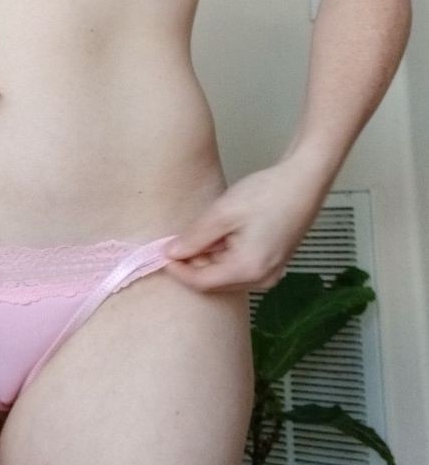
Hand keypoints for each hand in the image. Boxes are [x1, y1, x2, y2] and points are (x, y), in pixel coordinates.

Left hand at [162, 160, 327, 293]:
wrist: (304, 181)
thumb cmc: (268, 193)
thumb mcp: (223, 213)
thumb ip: (195, 237)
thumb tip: (172, 254)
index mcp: (249, 269)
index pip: (201, 283)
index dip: (178, 270)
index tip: (160, 254)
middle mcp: (262, 279)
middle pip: (214, 282)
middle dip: (193, 264)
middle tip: (177, 240)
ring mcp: (270, 273)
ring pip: (226, 275)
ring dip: (208, 258)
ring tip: (203, 231)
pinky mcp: (273, 263)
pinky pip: (240, 267)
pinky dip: (224, 255)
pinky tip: (222, 233)